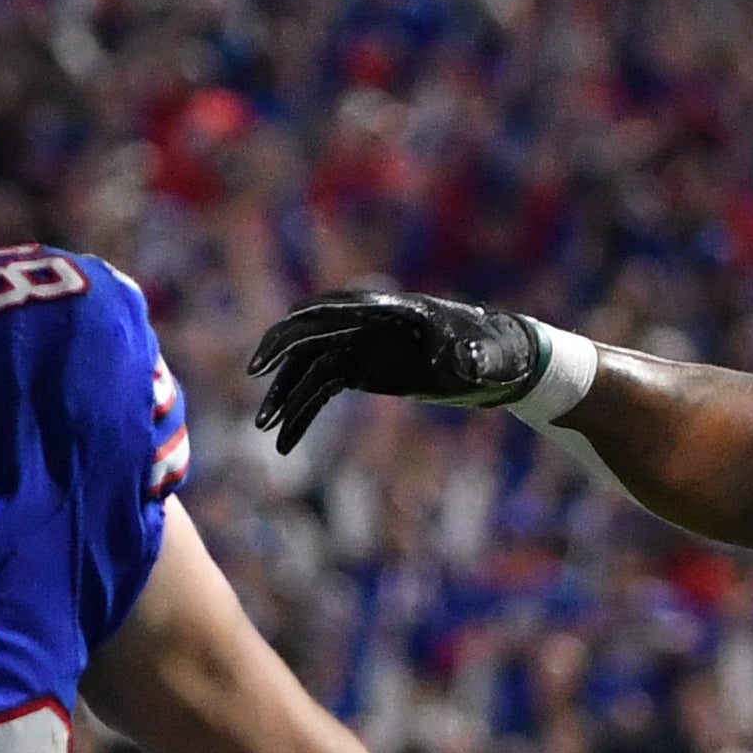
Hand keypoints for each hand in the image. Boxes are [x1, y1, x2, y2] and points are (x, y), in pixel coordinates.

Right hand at [246, 290, 555, 454]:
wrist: (496, 362)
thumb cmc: (494, 352)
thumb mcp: (486, 356)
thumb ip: (474, 357)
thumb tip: (467, 362)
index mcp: (391, 310)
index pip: (336, 309)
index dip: (302, 325)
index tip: (275, 346)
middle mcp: (368, 323)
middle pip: (311, 334)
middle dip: (281, 356)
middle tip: (256, 378)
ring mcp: (360, 346)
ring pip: (309, 368)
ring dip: (285, 395)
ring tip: (267, 429)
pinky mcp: (361, 370)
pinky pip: (321, 390)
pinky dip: (302, 413)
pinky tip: (286, 443)